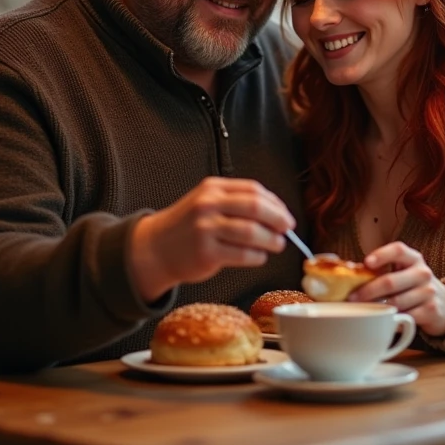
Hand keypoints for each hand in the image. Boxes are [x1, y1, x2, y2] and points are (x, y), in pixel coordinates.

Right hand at [129, 177, 294, 300]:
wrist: (156, 248)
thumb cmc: (188, 226)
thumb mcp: (207, 203)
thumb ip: (236, 202)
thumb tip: (277, 213)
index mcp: (212, 188)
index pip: (253, 190)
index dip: (275, 203)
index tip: (285, 215)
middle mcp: (208, 204)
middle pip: (256, 208)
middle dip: (278, 219)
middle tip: (288, 229)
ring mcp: (206, 228)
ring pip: (252, 232)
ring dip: (272, 240)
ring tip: (278, 244)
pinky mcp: (206, 253)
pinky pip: (242, 254)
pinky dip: (257, 256)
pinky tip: (259, 256)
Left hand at [349, 241, 444, 338]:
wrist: (444, 304)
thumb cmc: (413, 285)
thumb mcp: (404, 272)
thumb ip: (384, 270)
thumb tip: (352, 273)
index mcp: (413, 258)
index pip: (398, 250)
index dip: (381, 255)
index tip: (366, 263)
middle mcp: (423, 273)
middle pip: (391, 281)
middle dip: (368, 291)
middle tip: (352, 298)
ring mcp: (429, 292)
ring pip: (396, 302)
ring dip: (377, 308)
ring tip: (363, 310)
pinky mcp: (431, 311)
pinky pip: (406, 316)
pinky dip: (391, 319)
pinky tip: (382, 320)